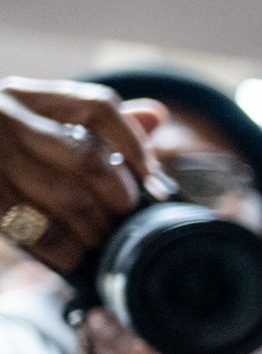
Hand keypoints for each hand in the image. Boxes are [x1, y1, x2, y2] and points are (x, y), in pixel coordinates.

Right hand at [0, 79, 154, 273]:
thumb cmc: (3, 144)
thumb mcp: (37, 119)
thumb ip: (94, 119)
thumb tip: (155, 115)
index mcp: (27, 96)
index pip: (98, 107)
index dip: (133, 142)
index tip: (150, 172)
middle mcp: (5, 119)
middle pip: (87, 157)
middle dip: (118, 194)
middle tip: (126, 214)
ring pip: (66, 196)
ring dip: (94, 226)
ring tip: (102, 239)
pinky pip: (33, 228)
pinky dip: (61, 247)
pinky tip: (72, 257)